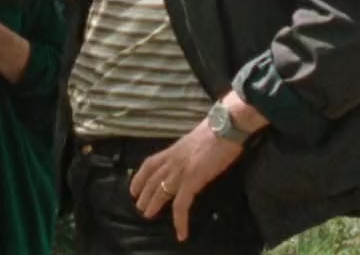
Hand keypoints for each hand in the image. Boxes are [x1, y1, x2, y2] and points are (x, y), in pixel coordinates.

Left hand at [129, 120, 244, 241]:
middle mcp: (173, 159)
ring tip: (148, 215)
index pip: (150, 163)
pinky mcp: (193, 180)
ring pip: (161, 191)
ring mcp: (181, 170)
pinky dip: (179, 219)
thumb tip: (190, 156)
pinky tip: (181, 232)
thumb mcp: (195, 139)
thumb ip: (188, 150)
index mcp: (173, 149)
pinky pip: (182, 204)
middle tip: (139, 206)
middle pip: (153, 179)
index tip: (133, 188)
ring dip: (154, 204)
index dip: (139, 177)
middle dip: (144, 194)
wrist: (225, 126)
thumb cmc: (216, 129)